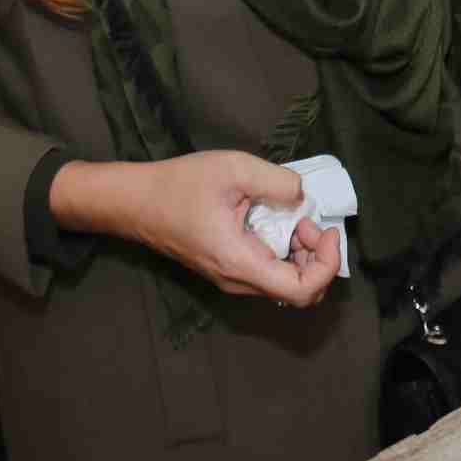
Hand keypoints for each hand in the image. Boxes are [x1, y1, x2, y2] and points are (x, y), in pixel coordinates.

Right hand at [49, 151, 341, 303]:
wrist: (134, 202)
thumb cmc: (178, 185)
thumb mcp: (234, 169)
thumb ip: (277, 181)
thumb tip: (303, 197)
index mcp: (240, 263)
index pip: (301, 291)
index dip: (326, 265)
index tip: (326, 230)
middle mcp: (237, 280)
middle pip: (298, 290)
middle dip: (317, 257)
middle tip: (310, 219)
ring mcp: (230, 278)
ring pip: (283, 282)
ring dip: (301, 253)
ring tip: (295, 217)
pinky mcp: (226, 268)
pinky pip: (267, 271)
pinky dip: (284, 251)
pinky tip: (279, 221)